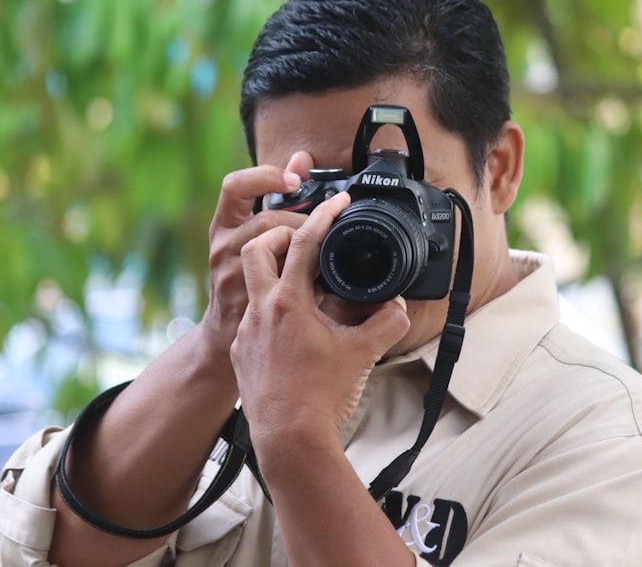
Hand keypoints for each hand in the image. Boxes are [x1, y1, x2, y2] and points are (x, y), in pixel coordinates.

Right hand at [199, 152, 314, 357]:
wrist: (225, 335)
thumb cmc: (246, 276)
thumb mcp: (255, 232)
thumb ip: (278, 195)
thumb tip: (302, 157)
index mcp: (223, 225)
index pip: (234, 186)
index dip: (264, 176)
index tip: (294, 182)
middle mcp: (222, 246)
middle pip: (268, 219)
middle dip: (303, 222)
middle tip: (323, 233)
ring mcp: (230, 273)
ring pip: (275, 246)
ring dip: (305, 249)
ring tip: (318, 258)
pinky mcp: (245, 299)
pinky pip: (282, 279)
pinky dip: (306, 276)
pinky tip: (317, 281)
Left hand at [230, 191, 410, 451]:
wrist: (289, 440)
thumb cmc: (321, 397)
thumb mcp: (362, 354)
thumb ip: (386, 323)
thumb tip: (398, 307)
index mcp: (288, 303)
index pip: (304, 243)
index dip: (324, 216)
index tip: (339, 202)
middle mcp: (260, 311)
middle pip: (257, 249)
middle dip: (279, 234)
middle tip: (303, 236)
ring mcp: (247, 333)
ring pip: (253, 286)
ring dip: (275, 274)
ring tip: (304, 283)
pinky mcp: (243, 354)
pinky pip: (253, 318)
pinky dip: (272, 310)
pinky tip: (293, 326)